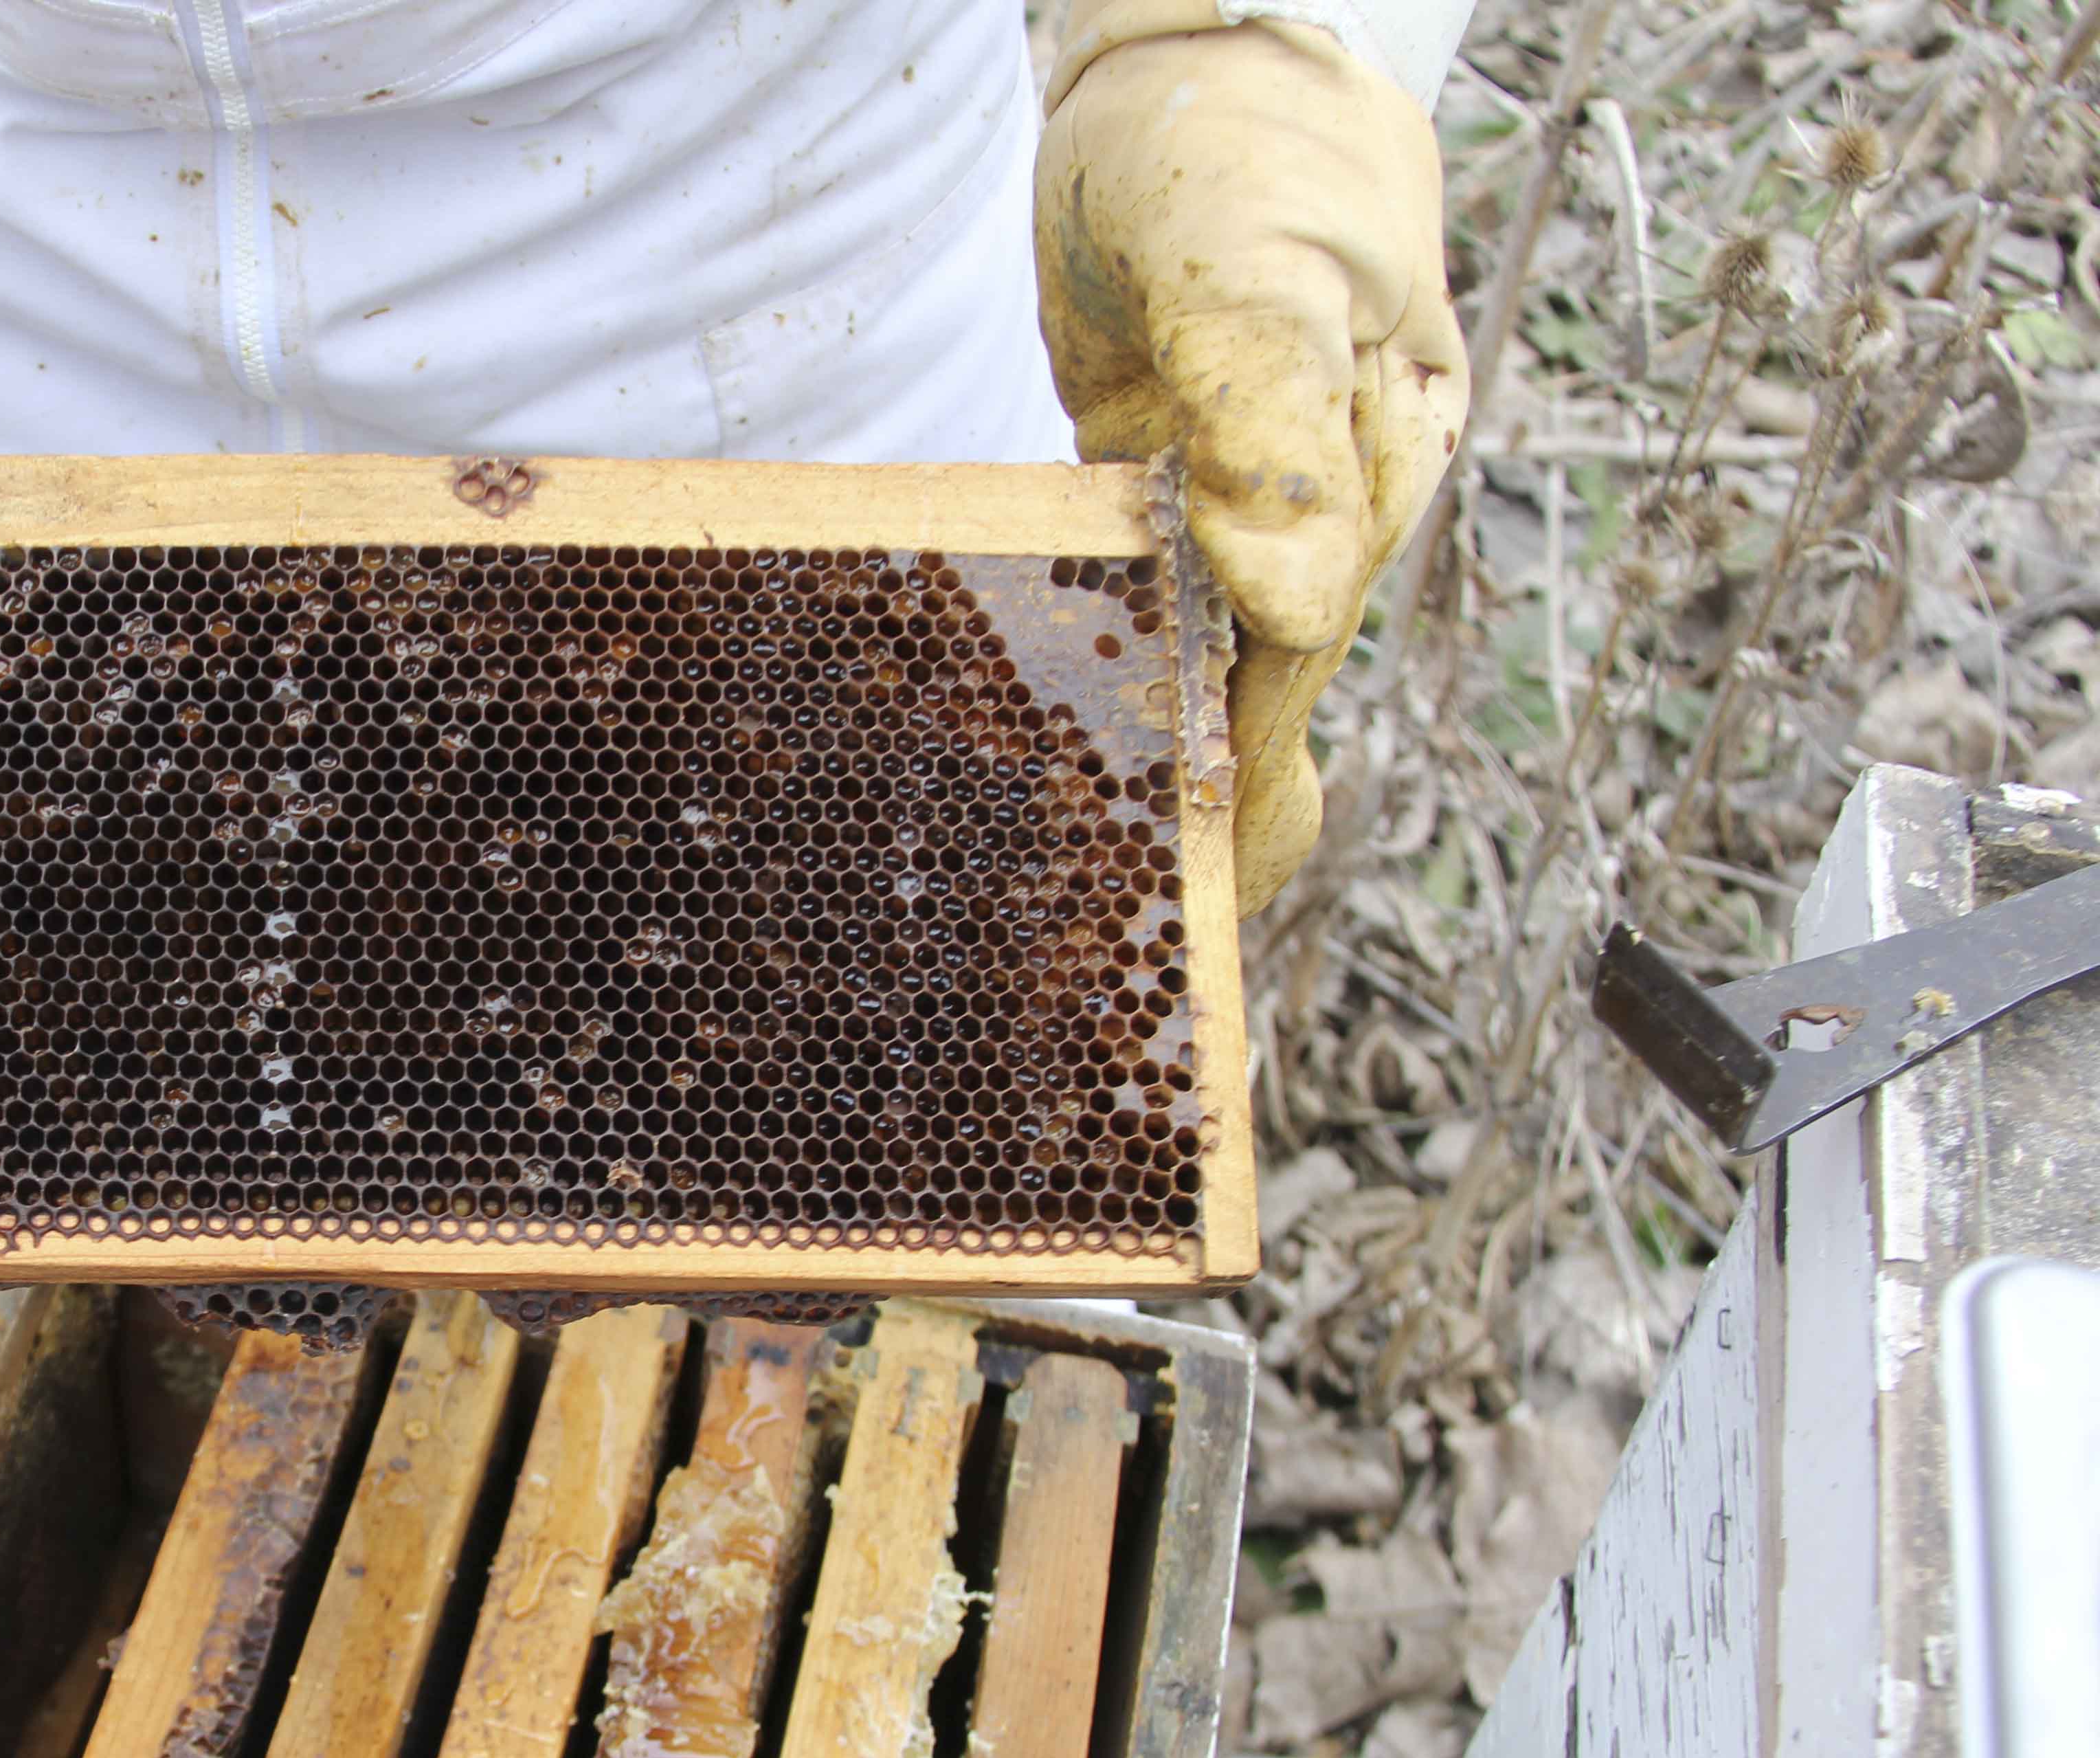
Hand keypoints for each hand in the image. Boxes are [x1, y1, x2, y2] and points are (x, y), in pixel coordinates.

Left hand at [1036, 21, 1469, 905]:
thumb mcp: (1248, 253)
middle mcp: (1328, 490)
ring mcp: (1254, 495)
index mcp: (1372, 450)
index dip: (1256, 747)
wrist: (1195, 62)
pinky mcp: (1177, 485)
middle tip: (1176, 937)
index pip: (1309, 625)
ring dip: (1199, 774)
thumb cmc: (1230, 144)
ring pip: (1233, 659)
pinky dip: (1149, 694)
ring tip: (1157, 907)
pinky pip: (1170, 611)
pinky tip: (1118, 777)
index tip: (1205, 857)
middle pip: (1280, 670)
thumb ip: (1268, 408)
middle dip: (1235, 804)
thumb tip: (1293, 581)